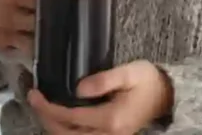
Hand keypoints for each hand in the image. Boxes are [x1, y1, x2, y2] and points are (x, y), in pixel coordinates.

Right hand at [0, 0, 62, 53]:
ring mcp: (7, 35)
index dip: (61, 0)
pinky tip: (47, 40)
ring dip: (49, 36)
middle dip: (58, 19)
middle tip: (71, 15)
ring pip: (37, 41)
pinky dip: (37, 45)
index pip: (45, 1)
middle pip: (43, 23)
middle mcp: (11, 18)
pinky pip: (26, 49)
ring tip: (61, 30)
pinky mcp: (3, 46)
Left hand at [27, 60, 173, 134]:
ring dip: (54, 127)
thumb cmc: (148, 80)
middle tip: (34, 99)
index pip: (69, 119)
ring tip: (42, 108)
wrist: (168, 95)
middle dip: (45, 119)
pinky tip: (59, 118)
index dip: (48, 108)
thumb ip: (103, 80)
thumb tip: (77, 88)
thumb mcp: (128, 73)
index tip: (35, 94)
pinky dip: (65, 131)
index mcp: (110, 119)